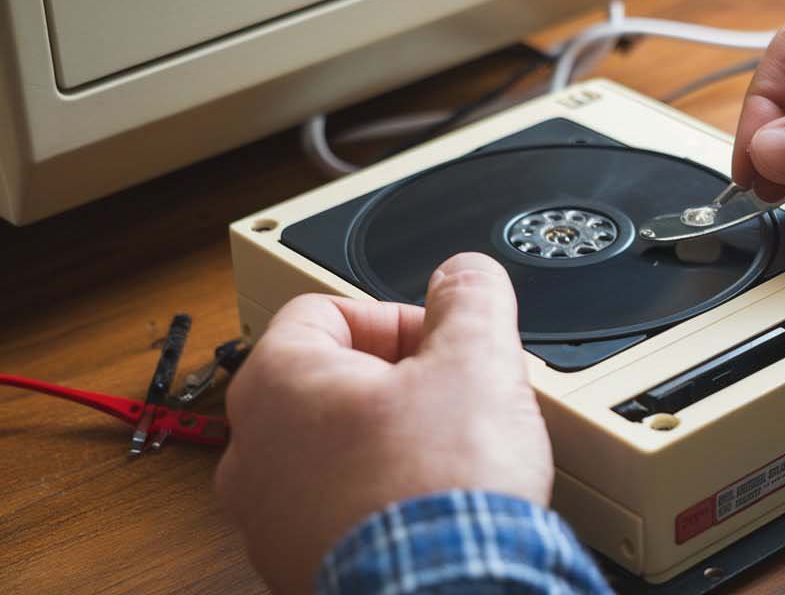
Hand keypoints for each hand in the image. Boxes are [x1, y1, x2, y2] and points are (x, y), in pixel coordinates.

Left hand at [216, 253, 550, 594]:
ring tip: (443, 454)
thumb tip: (465, 275)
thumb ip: (470, 298)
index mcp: (277, 382)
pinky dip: (378, 500)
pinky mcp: (296, 565)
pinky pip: (336, 510)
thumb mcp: (478, 360)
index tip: (439, 338)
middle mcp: (252, 451)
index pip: (324, 310)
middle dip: (396, 381)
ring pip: (330, 450)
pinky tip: (428, 506)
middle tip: (450, 394)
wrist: (443, 593)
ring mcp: (268, 518)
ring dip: (385, 441)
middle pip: (328, 381)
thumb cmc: (437, 491)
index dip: (395, 316)